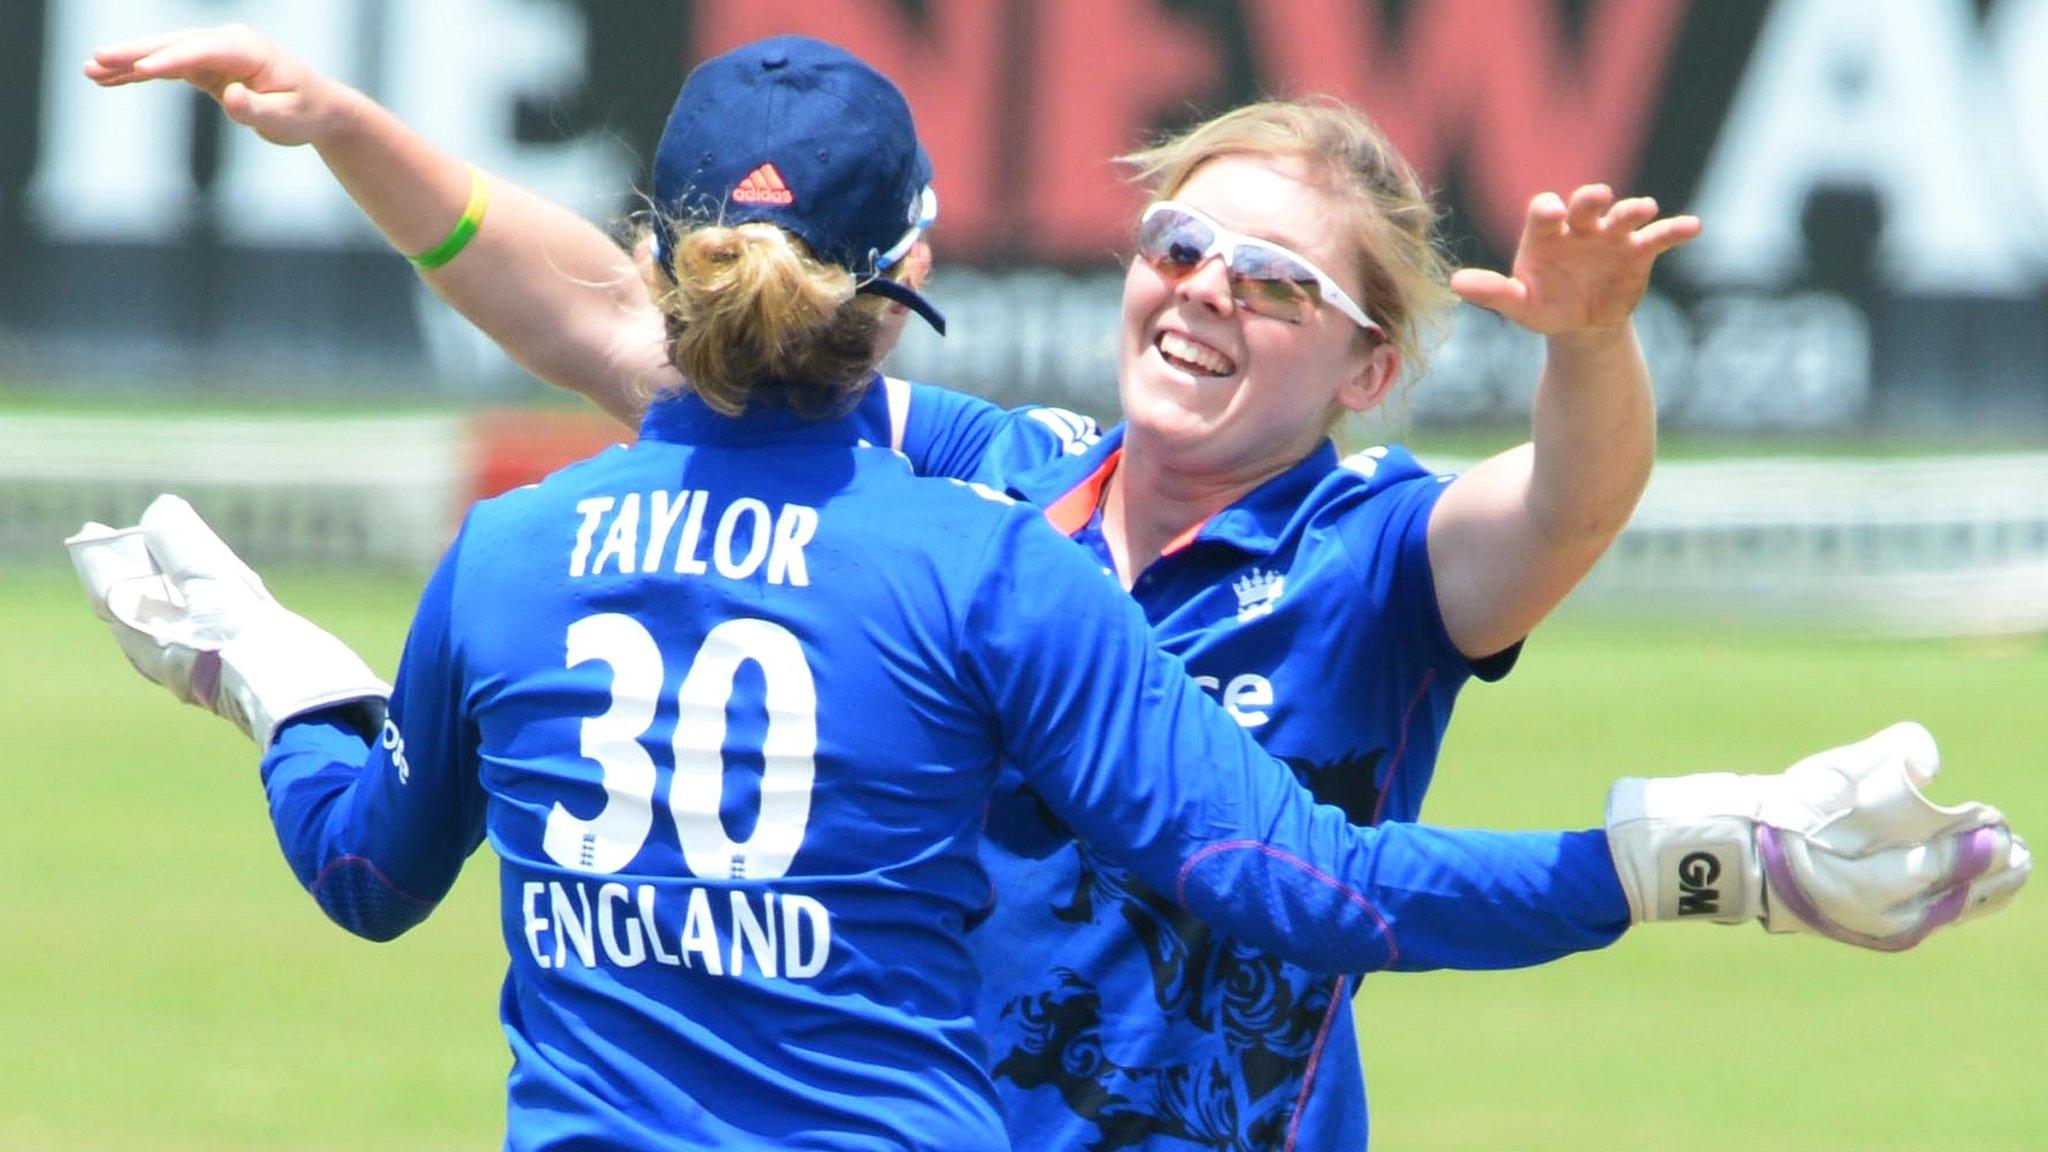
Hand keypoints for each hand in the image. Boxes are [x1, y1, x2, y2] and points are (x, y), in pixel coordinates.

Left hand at [67, 495, 388, 747]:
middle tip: (130, 536)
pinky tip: (222, 590)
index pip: (112, 594)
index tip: (92, 530)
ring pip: (178, 615)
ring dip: (174, 582)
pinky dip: (206, 598)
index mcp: (153, 643)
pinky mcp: (242, 664)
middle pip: (142, 605)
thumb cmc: (254, 651)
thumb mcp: (214, 589)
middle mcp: (173, 657)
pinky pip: (210, 624)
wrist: (310, 704)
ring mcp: (209, 664)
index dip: (102, 559)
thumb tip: (160, 512)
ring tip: (174, 555)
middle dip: (137, 569)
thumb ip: (184, 548)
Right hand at [84, 24, 342, 147]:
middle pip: (174, 45)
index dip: (172, 60)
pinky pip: (168, 68)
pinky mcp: (207, 67)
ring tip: (91, 70)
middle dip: (135, 52)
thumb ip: (257, 110)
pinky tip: (111, 80)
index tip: (143, 69)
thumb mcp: (287, 118)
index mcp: (247, 50)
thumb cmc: (307, 113)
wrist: (319, 109)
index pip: (201, 52)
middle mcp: (227, 43)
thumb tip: (230, 98)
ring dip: (129, 62)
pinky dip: (141, 73)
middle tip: (97, 59)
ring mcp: (214, 52)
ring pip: (165, 54)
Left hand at [1450, 184, 1700, 336]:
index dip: (1548, 209)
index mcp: (1546, 234)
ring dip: (1633, 209)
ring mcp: (1611, 236)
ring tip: (1643, 210)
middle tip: (1596, 197)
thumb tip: (1454, 284)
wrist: (1580, 324)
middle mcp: (1579, 227)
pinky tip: (1692, 227)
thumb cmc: (1544, 306)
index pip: (1544, 210)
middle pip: (1586, 204)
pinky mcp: (1638, 252)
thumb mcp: (1518, 304)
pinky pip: (1659, 237)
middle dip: (1590, 198)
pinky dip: (1675, 230)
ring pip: (1624, 214)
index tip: (1553, 212)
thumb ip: (1491, 292)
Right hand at [1606, 723, 2027, 949]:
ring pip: (1937, 912)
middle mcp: (1866, 912)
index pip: (1932, 866)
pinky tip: (1966, 891)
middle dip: (1987, 874)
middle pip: (1945, 896)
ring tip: (2011, 871)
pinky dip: (1949, 903)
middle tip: (2020, 851)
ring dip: (1977, 893)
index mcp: (1857, 880)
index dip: (1970, 847)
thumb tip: (1928, 758)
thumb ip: (1877, 758)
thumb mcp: (1818, 777)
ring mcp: (1861, 924)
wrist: (1712, 856)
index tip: (1995, 822)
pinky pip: (1918, 919)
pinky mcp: (1854, 926)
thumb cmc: (1765, 813)